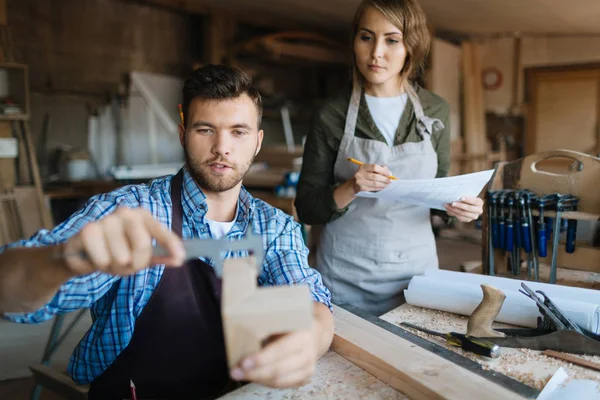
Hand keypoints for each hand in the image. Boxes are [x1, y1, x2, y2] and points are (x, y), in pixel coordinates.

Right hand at [62, 207, 185, 275]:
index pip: (160, 230)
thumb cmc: (115, 251)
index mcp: (142, 216)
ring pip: (122, 257)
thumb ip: (160, 256)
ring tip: (109, 261)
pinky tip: (95, 258)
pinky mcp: (88, 230)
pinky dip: (100, 266)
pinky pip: (103, 260)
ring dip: (115, 268)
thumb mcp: (140, 255)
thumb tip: (179, 259)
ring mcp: (106, 220)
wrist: (81, 253)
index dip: (171, 244)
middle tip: (127, 266)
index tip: (180, 258)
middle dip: (136, 263)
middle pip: (142, 245)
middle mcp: (126, 213)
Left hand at [230, 329, 317, 387]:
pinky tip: (253, 376)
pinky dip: (265, 382)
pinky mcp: (304, 378)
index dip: (261, 359)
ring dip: (257, 379)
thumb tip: (242, 335)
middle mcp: (308, 354)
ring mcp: (308, 368)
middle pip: (279, 369)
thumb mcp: (282, 319)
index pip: (281, 350)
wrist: (313, 333)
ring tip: (240, 375)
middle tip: (235, 371)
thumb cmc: (292, 324)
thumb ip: (267, 327)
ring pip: (279, 381)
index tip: (243, 362)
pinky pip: (282, 385)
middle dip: (254, 372)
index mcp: (303, 336)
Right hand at [352, 163, 392, 193]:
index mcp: (363, 167)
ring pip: (374, 183)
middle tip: (390, 180)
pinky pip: (372, 188)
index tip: (389, 174)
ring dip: (383, 184)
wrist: (354, 185)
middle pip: (375, 176)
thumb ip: (378, 168)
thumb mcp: (369, 170)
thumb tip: (388, 171)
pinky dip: (379, 188)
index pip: (374, 167)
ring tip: (388, 184)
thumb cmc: (364, 176)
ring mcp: (360, 181)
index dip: (383, 171)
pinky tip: (383, 188)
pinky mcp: (361, 188)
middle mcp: (360, 173)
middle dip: (384, 179)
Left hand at [444, 196, 483, 222]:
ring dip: (454, 209)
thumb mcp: (465, 195)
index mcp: (479, 202)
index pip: (475, 201)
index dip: (468, 200)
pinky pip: (460, 217)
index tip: (461, 198)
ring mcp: (474, 216)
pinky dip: (453, 213)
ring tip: (447, 205)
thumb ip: (462, 196)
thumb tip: (454, 196)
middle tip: (452, 203)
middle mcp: (479, 210)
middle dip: (459, 205)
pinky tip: (448, 209)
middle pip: (469, 208)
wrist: (465, 204)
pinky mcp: (468, 220)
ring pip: (463, 213)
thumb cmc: (465, 198)